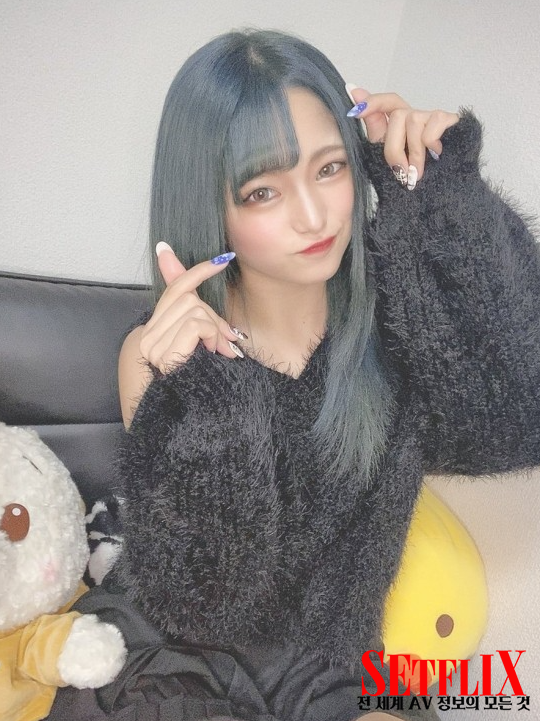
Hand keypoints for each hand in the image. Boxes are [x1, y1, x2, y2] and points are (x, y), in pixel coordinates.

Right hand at [139, 243, 244, 373]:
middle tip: (227, 340)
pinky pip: (196, 324)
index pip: (174, 290)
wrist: (198, 423)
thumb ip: (194, 308)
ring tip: (218, 351)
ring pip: (193, 308)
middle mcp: (146, 338)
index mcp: (153, 332)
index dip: (198, 272)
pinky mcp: (166, 355)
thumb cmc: (204, 382)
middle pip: (187, 297)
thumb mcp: (201, 340)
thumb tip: (168, 254)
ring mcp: (153, 347)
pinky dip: (211, 334)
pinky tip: (212, 353)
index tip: (222, 260)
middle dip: (213, 315)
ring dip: (214, 328)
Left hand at [347, 87, 458, 186]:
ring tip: (416, 174)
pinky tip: (436, 153)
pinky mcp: (450, 120)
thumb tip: (354, 96)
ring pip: (414, 120)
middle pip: (398, 115)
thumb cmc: (413, 173)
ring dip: (413, 152)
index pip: (387, 101)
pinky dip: (431, 140)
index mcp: (399, 123)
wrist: (443, 190)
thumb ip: (374, 127)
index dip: (372, 102)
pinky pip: (435, 122)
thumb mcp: (388, 153)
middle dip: (395, 148)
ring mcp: (433, 117)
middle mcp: (415, 116)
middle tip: (399, 172)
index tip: (354, 111)